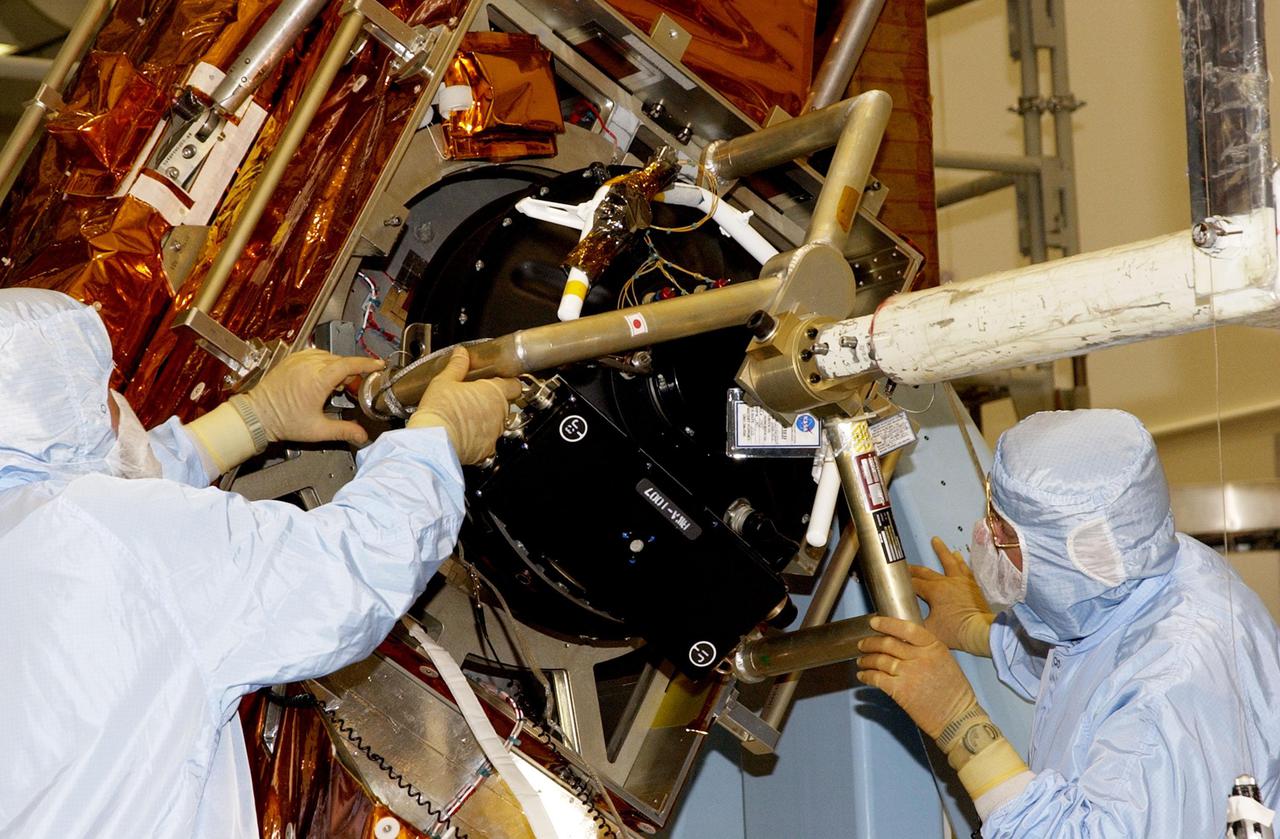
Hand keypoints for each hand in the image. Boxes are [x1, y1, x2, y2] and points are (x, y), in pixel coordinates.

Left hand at [245, 349, 383, 444]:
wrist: (257, 415)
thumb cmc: (283, 421)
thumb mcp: (318, 430)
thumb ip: (344, 431)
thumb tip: (362, 435)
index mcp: (318, 379)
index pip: (349, 364)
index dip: (367, 364)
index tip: (379, 364)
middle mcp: (309, 365)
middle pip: (341, 361)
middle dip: (351, 372)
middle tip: (354, 387)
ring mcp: (299, 360)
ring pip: (329, 357)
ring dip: (337, 368)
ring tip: (336, 386)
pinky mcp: (292, 359)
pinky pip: (315, 355)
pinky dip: (324, 363)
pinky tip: (322, 377)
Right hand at [407, 347, 519, 464]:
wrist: (434, 442)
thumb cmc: (440, 410)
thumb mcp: (445, 381)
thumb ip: (457, 365)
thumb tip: (461, 353)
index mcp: (493, 392)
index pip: (515, 385)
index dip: (509, 382)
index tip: (501, 381)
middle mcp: (499, 413)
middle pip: (506, 404)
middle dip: (494, 402)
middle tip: (475, 399)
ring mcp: (495, 433)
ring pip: (498, 425)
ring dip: (487, 420)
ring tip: (466, 418)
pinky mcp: (487, 451)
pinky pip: (488, 443)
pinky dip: (480, 440)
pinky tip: (465, 435)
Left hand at [856, 616, 976, 738]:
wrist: (958, 719)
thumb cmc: (954, 693)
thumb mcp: (945, 661)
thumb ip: (925, 650)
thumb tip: (903, 643)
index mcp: (934, 647)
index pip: (906, 628)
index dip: (887, 623)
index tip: (875, 622)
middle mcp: (921, 657)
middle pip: (888, 643)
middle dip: (870, 643)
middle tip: (863, 644)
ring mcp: (909, 674)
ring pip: (879, 660)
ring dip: (866, 660)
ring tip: (862, 661)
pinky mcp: (900, 691)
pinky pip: (877, 678)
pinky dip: (866, 676)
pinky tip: (863, 676)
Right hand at [909, 537, 994, 656]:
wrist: (981, 632)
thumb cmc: (956, 631)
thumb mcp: (929, 629)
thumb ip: (915, 622)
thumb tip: (905, 620)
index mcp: (934, 591)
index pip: (914, 584)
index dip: (905, 583)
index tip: (898, 582)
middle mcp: (947, 582)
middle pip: (927, 572)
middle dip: (915, 569)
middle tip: (908, 565)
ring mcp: (961, 582)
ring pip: (949, 562)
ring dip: (942, 551)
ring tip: (937, 541)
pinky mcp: (973, 586)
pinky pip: (965, 569)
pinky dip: (961, 562)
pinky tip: (959, 557)